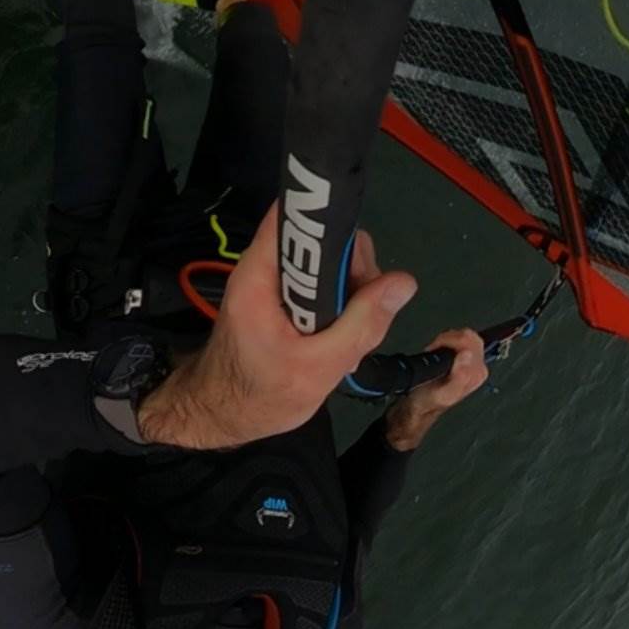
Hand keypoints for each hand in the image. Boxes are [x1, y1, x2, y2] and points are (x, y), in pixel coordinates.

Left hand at [137, 209, 416, 450]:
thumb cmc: (259, 396)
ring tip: (345, 343)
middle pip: (327, 241)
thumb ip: (361, 324)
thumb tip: (404, 282)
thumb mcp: (318, 367)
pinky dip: (341, 312)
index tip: (360, 270)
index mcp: (261, 273)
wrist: (223, 416)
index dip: (333, 223)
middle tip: (358, 321)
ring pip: (334, 267)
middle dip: (355, 276)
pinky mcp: (287, 298)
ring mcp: (279, 282)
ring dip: (353, 300)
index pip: (295, 213)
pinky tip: (339, 344)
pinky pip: (327, 289)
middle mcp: (269, 267)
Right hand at [379, 328, 490, 449]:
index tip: (435, 350)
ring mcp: (472, 362)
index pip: (469, 341)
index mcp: (476, 374)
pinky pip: (460, 339)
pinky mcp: (464, 358)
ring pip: (465, 335)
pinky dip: (446, 341)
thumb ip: (459, 377)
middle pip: (469, 336)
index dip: (448, 341)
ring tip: (434, 352)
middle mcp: (477, 367)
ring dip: (446, 340)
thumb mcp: (443, 394)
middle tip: (434, 350)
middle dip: (448, 338)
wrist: (418, 407)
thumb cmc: (428, 402)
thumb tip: (467, 355)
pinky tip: (437, 351)